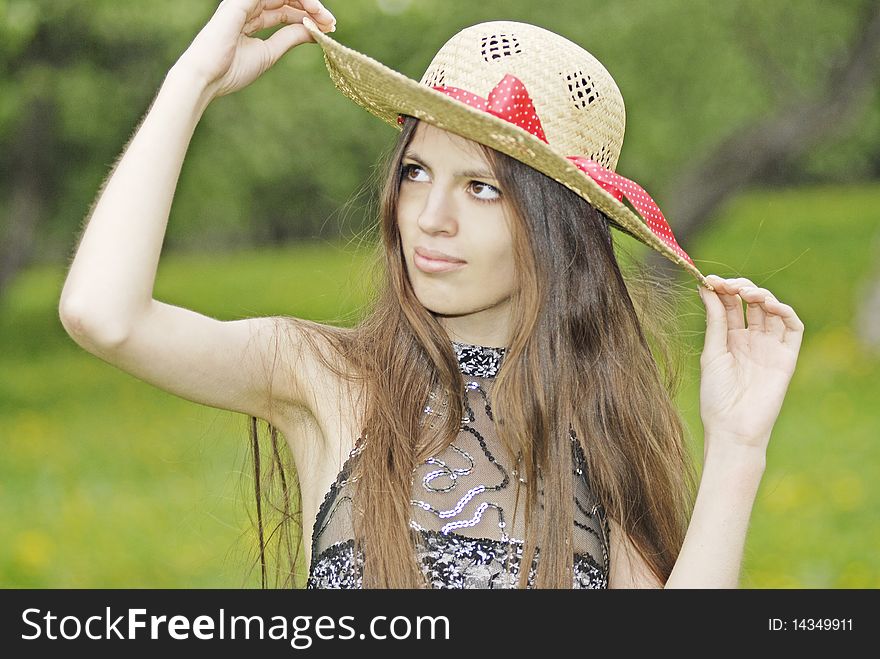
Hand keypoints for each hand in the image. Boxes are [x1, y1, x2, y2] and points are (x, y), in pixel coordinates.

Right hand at [174, 0, 335, 98]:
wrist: (207, 77)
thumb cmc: (232, 70)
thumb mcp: (269, 53)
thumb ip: (289, 38)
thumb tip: (313, 30)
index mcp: (251, 19)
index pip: (285, 10)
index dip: (308, 16)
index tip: (327, 28)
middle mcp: (248, 7)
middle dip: (312, 8)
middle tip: (331, 23)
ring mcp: (243, 3)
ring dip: (307, 2)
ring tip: (324, 18)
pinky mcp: (240, 3)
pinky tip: (309, 8)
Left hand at [697, 274, 804, 456]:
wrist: (733, 427)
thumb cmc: (717, 396)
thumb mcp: (712, 352)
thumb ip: (714, 321)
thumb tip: (705, 289)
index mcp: (729, 339)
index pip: (730, 305)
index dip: (721, 289)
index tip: (708, 279)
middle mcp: (751, 340)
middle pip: (751, 303)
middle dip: (740, 287)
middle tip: (727, 284)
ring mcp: (769, 347)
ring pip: (772, 310)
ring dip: (761, 295)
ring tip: (745, 292)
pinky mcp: (787, 356)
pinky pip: (792, 327)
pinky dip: (784, 311)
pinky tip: (768, 304)